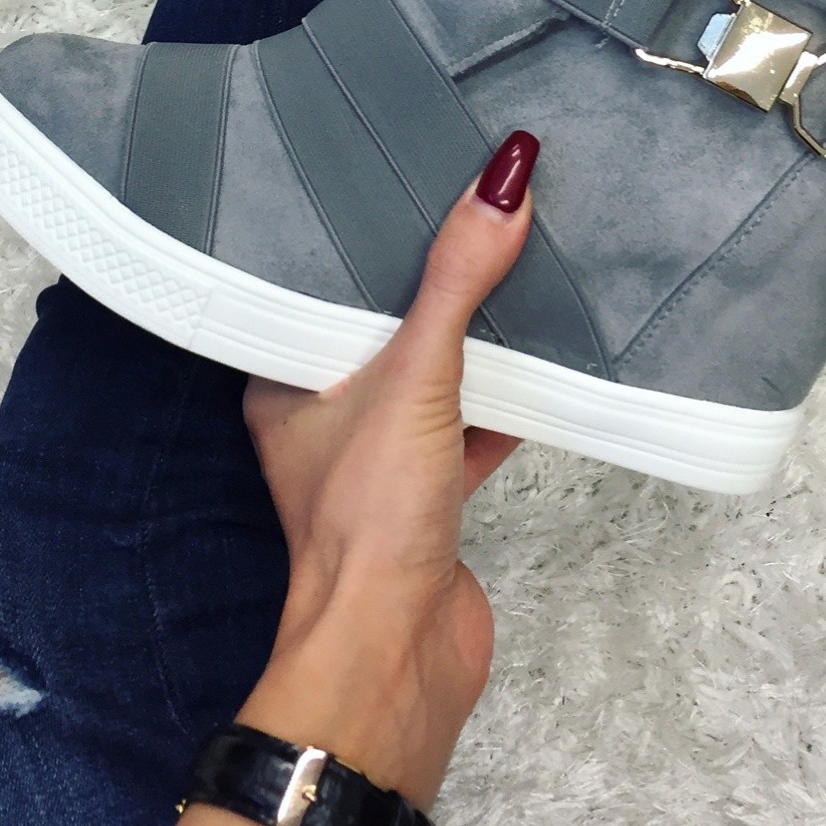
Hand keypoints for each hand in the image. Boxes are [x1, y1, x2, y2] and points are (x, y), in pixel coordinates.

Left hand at [237, 133, 536, 808]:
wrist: (399, 653)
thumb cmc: (370, 522)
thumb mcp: (416, 376)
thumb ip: (458, 281)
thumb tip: (504, 179)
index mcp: (284, 379)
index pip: (317, 283)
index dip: (356, 234)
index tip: (398, 173)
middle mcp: (320, 416)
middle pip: (378, 327)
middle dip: (424, 277)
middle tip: (470, 203)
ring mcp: (374, 460)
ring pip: (427, 378)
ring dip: (469, 338)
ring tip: (514, 266)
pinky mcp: (426, 498)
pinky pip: (466, 428)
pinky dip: (501, 399)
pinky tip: (542, 364)